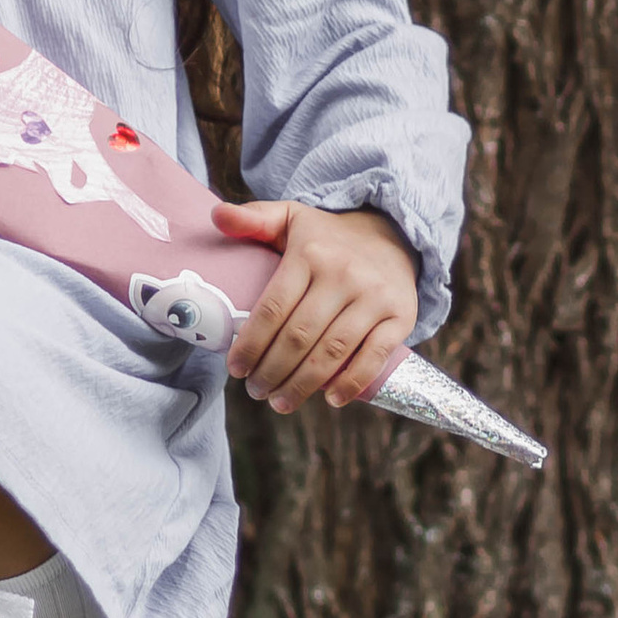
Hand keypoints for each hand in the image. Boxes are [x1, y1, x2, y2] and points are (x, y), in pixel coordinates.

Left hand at [214, 199, 418, 411]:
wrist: (393, 233)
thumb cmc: (328, 237)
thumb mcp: (290, 218)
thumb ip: (253, 218)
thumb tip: (217, 216)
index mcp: (311, 254)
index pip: (273, 308)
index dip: (251, 344)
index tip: (235, 369)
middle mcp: (344, 274)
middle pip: (299, 337)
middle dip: (271, 372)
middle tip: (255, 391)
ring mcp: (374, 297)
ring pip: (332, 353)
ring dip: (302, 385)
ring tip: (280, 402)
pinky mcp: (400, 316)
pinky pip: (373, 357)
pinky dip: (351, 383)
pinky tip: (329, 399)